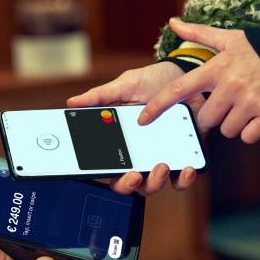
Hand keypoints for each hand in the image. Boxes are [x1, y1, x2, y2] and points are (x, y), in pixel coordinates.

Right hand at [69, 63, 205, 193]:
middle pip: (129, 183)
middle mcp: (139, 154)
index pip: (109, 168)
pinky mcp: (185, 155)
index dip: (109, 176)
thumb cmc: (153, 81)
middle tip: (135, 174)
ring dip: (156, 182)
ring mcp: (162, 156)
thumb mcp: (125, 86)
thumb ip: (100, 96)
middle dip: (129, 185)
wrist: (187, 74)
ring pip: (154, 185)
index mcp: (120, 142)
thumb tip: (72, 102)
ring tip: (162, 165)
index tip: (113, 172)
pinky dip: (184, 179)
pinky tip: (187, 167)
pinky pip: (183, 178)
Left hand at [151, 18, 259, 142]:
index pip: (178, 90)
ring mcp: (250, 101)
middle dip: (214, 114)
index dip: (157, 106)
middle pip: (205, 118)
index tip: (142, 119)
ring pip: (226, 129)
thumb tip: (173, 22)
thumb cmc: (258, 51)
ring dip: (233, 122)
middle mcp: (231, 85)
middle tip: (229, 100)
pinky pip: (246, 136)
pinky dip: (250, 130)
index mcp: (217, 69)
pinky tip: (257, 114)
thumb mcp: (231, 40)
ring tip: (245, 104)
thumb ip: (199, 34)